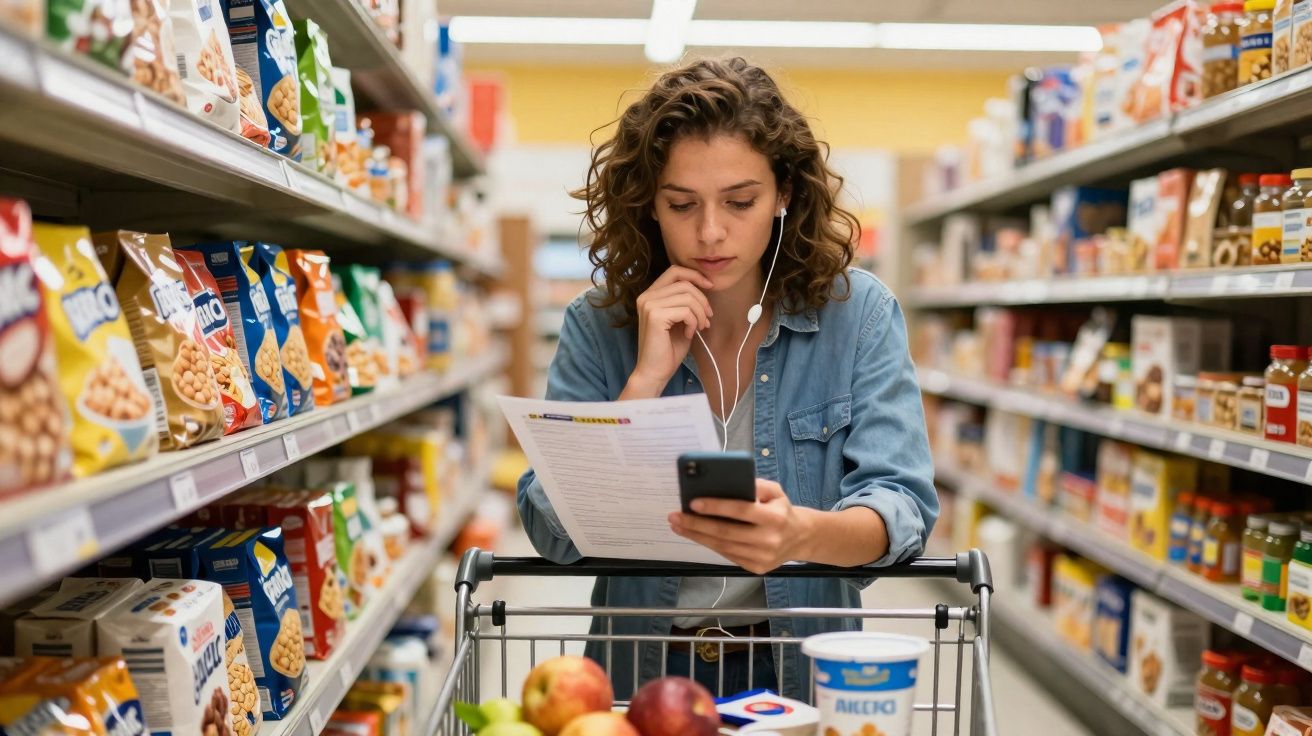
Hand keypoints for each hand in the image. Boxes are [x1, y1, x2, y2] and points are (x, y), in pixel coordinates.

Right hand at [626, 266, 714, 396]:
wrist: (655, 372)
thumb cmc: (668, 349)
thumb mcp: (680, 319)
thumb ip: (686, 302)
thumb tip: (705, 287)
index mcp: (650, 295)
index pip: (675, 271)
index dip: (695, 276)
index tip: (710, 287)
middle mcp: (646, 297)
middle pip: (685, 284)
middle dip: (702, 300)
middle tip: (707, 319)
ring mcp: (649, 305)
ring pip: (688, 297)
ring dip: (700, 313)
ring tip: (700, 328)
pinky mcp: (655, 316)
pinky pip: (686, 310)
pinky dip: (694, 322)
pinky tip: (690, 334)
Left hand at [667, 479, 810, 574]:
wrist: (799, 538)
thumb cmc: (780, 509)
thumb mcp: (774, 491)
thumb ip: (754, 486)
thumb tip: (724, 484)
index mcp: (774, 518)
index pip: (740, 510)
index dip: (715, 507)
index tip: (692, 502)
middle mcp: (768, 540)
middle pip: (725, 532)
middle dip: (696, 524)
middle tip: (675, 516)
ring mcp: (762, 557)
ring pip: (722, 546)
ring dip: (697, 536)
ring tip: (678, 525)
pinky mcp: (756, 568)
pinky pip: (727, 555)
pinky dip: (709, 544)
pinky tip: (695, 534)